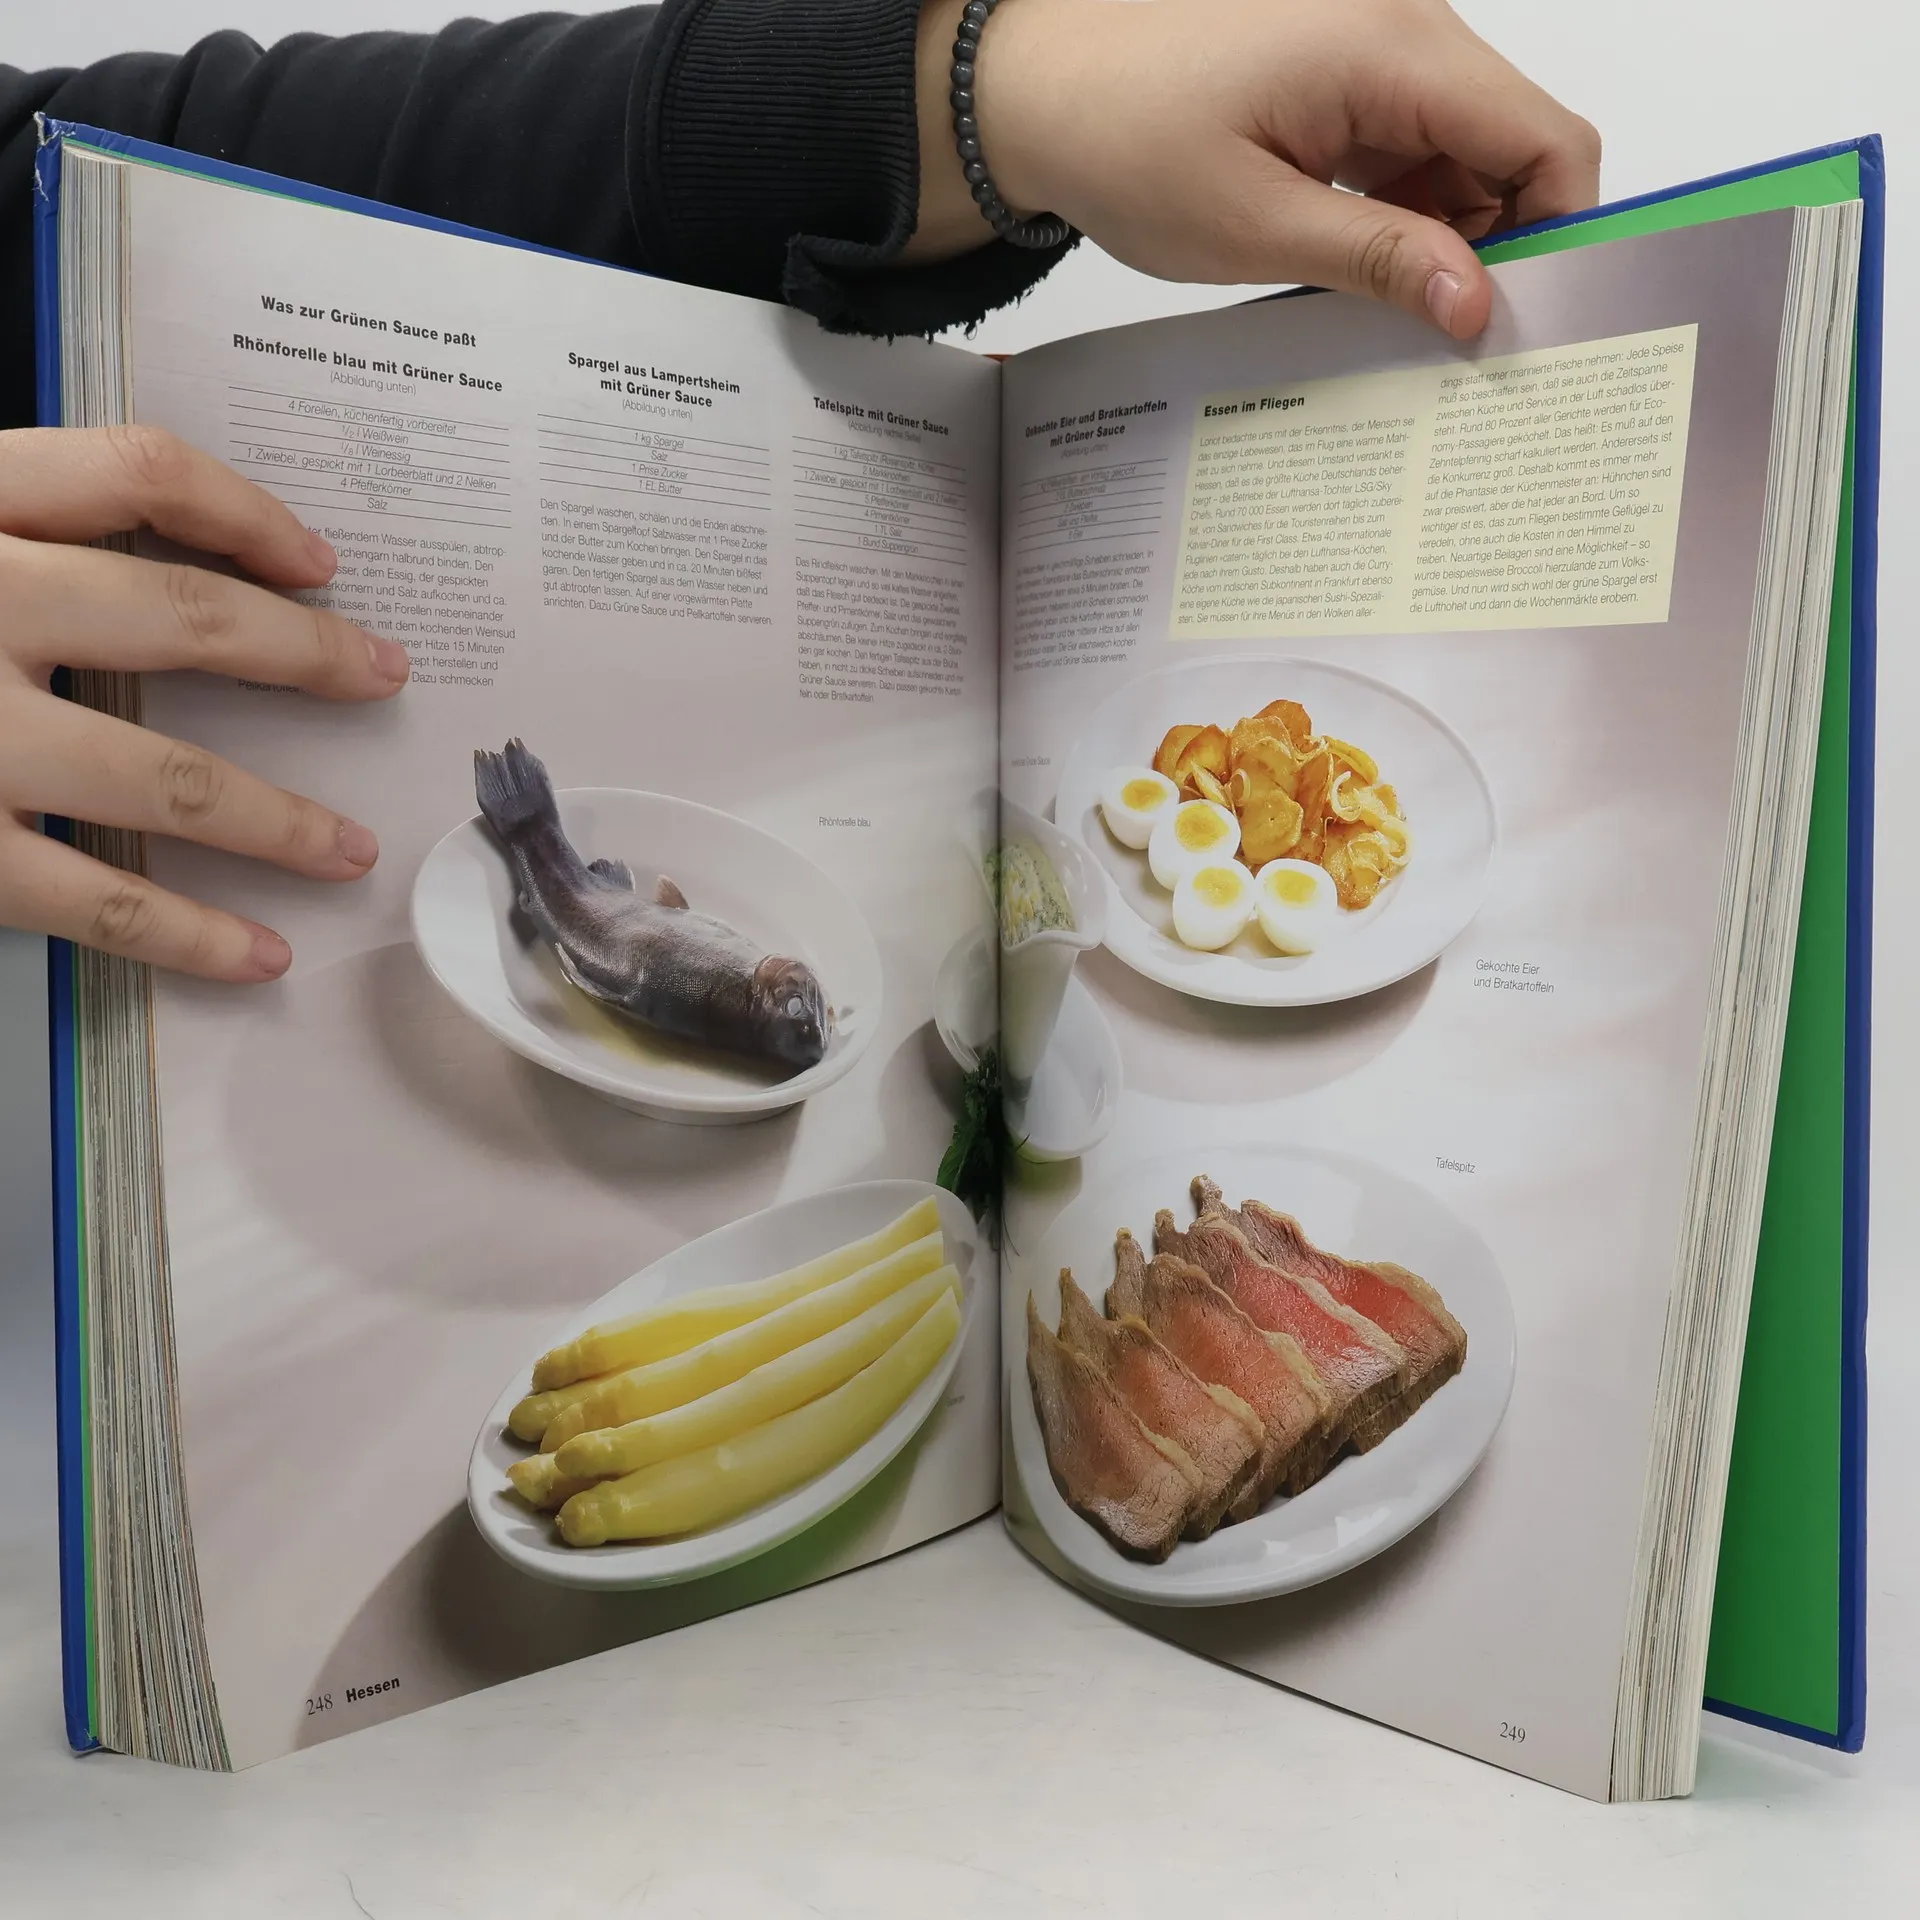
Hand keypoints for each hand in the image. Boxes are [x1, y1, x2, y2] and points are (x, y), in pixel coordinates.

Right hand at [0, 427, 408, 981]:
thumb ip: (5, 526)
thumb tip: (142, 551)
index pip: (133, 468)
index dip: (244, 509)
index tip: (316, 560)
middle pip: (181, 613)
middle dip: (303, 653)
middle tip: (377, 675)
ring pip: (162, 768)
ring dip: (274, 814)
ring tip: (345, 845)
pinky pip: (91, 896)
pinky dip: (185, 931)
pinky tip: (254, 953)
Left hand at [909, 0, 1599, 337]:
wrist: (1041, 90)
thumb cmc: (1124, 140)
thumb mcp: (1255, 226)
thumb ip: (1379, 259)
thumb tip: (1477, 303)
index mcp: (1393, 52)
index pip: (1543, 139)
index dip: (1558, 232)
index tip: (1528, 321)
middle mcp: (1405, 33)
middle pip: (1514, 146)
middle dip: (1501, 243)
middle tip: (1453, 340)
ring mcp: (1378, 55)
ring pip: (1467, 156)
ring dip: (1445, 237)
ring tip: (1389, 311)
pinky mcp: (1348, 83)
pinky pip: (1414, 151)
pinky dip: (1404, 215)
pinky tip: (1360, 272)